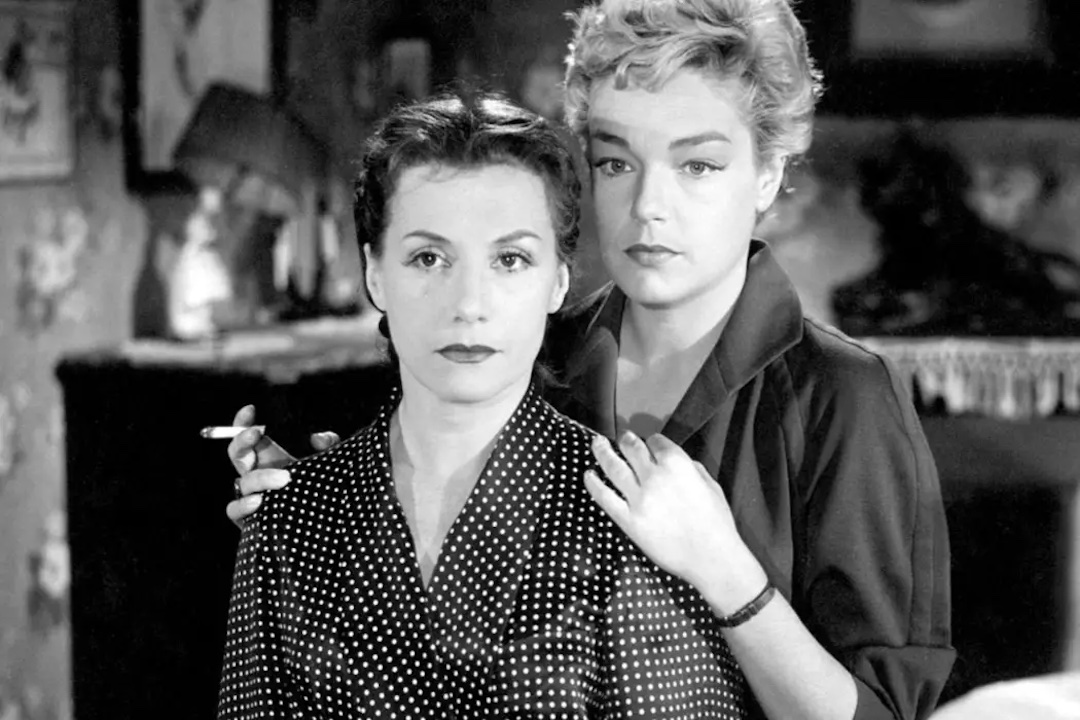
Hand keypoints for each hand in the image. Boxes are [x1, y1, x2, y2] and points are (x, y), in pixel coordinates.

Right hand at [224, 404, 339, 527]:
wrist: (329, 529)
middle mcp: (258, 476)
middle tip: (258, 434)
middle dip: (242, 441)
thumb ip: (330, 446)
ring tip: (285, 479)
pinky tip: (260, 502)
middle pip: (236, 454)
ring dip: (260, 477)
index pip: (249, 438)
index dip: (243, 423)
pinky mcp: (252, 521)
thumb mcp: (332, 465)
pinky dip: (243, 505)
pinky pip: (234, 510)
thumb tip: (317, 437)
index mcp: (272, 460)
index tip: (250, 409)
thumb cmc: (326, 493)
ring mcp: (253, 497)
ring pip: (241, 482)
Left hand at [584, 431, 765, 613]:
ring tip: (596, 443)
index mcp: (677, 464)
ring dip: (602, 451)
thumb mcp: (710, 485)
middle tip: (622, 438)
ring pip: (613, 466)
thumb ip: (692, 469)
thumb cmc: (716, 524)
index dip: (652, 442)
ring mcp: (638, 498)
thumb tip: (680, 463)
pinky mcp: (627, 519)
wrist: (711, 557)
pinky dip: (594, 484)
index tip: (650, 445)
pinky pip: (604, 497)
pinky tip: (588, 475)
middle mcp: (654, 476)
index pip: (657, 442)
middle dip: (626, 440)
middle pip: (632, 448)